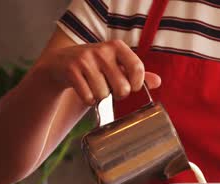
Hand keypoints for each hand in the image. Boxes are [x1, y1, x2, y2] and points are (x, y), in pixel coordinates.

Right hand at [34, 39, 160, 104]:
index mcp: (117, 47)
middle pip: (121, 88)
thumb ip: (136, 73)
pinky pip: (88, 97)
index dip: (137, 84)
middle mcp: (102, 50)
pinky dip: (88, 99)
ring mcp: (85, 59)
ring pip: (103, 94)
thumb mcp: (116, 64)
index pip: (137, 68)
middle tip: (111, 88)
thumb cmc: (95, 65)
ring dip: (100, 96)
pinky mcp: (72, 70)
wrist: (61, 62)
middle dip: (118, 94)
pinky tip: (85, 90)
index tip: (133, 87)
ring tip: (95, 86)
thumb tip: (158, 82)